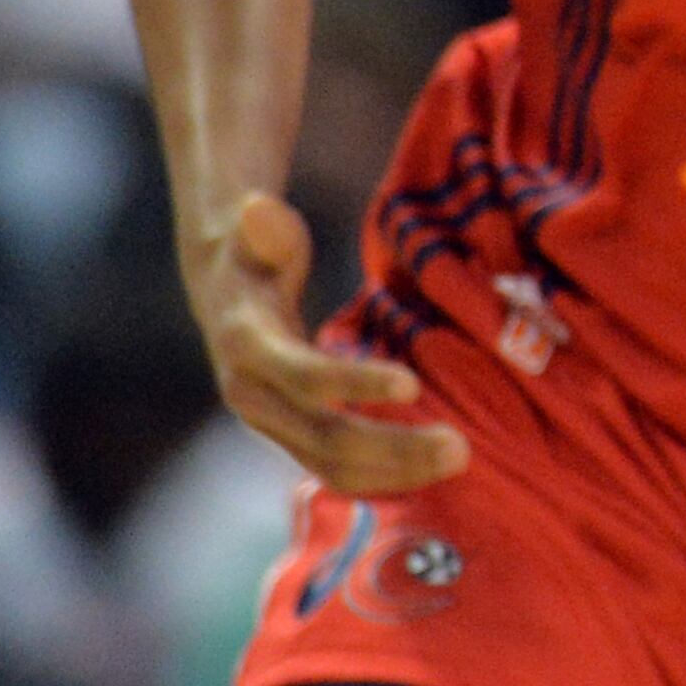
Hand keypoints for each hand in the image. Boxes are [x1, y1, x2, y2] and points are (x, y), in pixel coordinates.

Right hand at [186, 191, 467, 493]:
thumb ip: (267, 229)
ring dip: (397, 471)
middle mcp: (254, 397)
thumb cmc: (256, 257)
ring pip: (333, 467)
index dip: (355, 382)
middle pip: (324, 437)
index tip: (413, 384)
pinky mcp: (292, 439)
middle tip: (460, 445)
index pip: (304, 376)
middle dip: (392, 446)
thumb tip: (255, 208)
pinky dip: (385, 477)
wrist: (224, 300)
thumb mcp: (259, 236)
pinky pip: (338, 471)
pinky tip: (434, 470)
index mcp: (247, 347)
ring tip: (460, 458)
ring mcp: (271, 426)